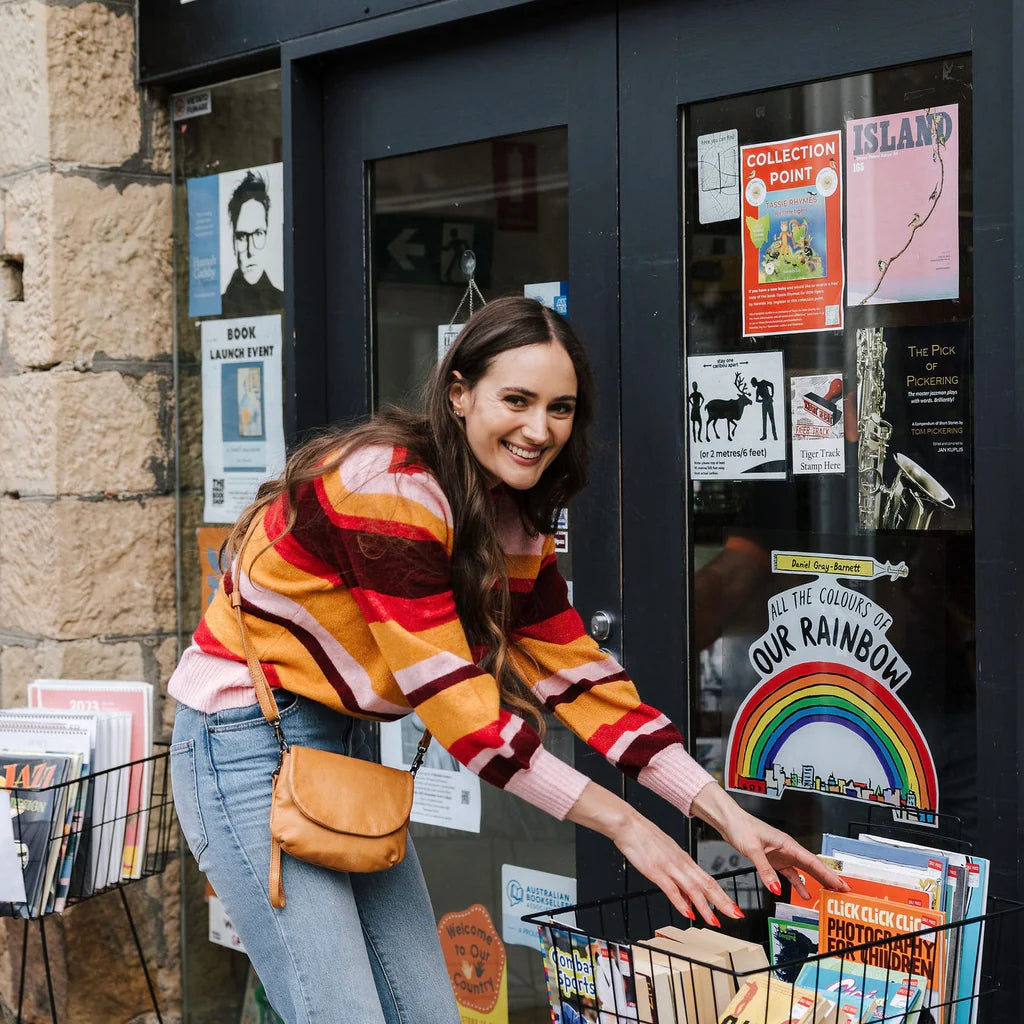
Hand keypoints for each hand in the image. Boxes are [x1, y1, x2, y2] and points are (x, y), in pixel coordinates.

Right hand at [565, 782, 744, 926]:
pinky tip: (687, 912)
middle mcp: (680, 863)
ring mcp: (669, 867)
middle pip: (706, 884)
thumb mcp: (666, 855)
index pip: (708, 880)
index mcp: (684, 859)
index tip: (733, 907)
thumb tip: (687, 898)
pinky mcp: (655, 870)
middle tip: (736, 914)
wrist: (629, 824)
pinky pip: (671, 888)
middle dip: (723, 902)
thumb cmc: (644, 837)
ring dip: (705, 906)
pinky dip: (681, 902)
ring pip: (693, 888)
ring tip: (716, 920)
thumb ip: (677, 877)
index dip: (722, 895)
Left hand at [689, 782, 848, 899]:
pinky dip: (798, 884)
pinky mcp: (773, 859)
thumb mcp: (753, 849)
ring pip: (803, 870)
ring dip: (816, 882)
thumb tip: (776, 889)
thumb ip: (765, 870)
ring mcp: (781, 854)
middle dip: (828, 878)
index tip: (841, 884)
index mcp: (787, 843)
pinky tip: (804, 893)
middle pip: (812, 866)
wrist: (729, 821)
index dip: (828, 874)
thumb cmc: (741, 827)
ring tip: (829, 894)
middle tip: (843, 891)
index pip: (812, 861)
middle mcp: (787, 848)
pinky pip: (790, 873)